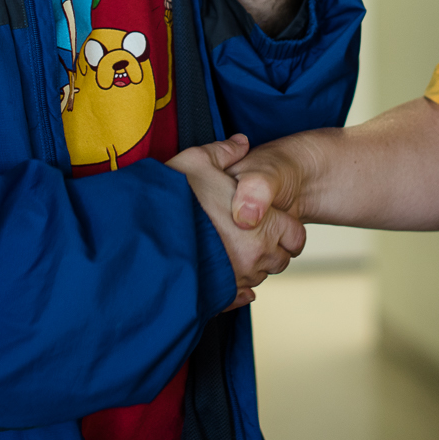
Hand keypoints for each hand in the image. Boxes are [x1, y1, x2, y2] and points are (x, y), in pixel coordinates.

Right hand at [169, 134, 305, 310]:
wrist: (144, 233)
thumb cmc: (175, 196)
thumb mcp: (198, 162)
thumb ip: (224, 151)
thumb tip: (240, 143)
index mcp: (263, 225)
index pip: (294, 236)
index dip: (284, 228)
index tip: (271, 222)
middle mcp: (255, 256)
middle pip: (278, 260)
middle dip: (268, 248)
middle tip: (247, 233)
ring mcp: (236, 278)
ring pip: (257, 277)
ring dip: (249, 265)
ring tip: (228, 247)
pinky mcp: (218, 293)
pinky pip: (239, 296)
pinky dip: (237, 289)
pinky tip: (227, 274)